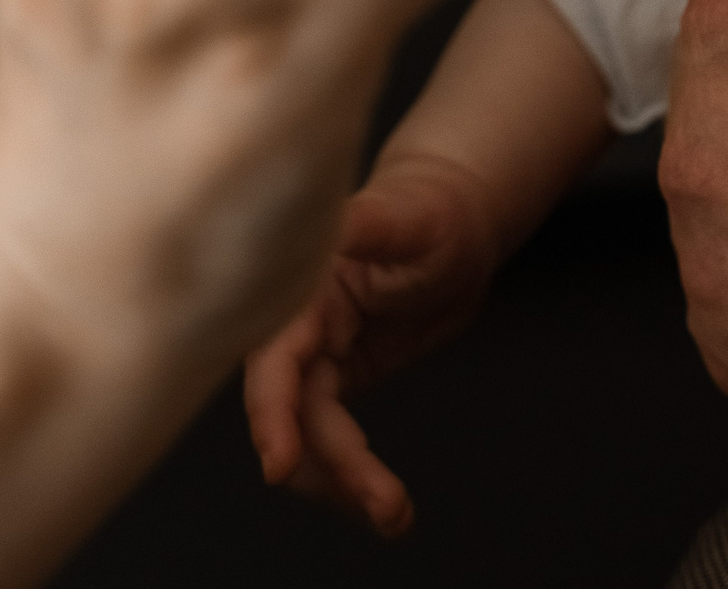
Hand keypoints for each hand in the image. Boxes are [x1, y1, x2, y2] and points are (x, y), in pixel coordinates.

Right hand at [244, 156, 505, 534]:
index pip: (272, 360)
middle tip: (382, 504)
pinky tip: (385, 505)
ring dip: (343, 481)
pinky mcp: (336, 379)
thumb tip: (326, 222)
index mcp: (297, 290)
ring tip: (396, 516)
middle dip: (327, 465)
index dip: (272, 413)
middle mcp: (294, 329)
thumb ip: (363, 226)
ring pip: (311, 435)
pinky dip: (351, 472)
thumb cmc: (430, 211)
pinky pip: (331, 437)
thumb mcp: (404, 217)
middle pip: (292, 412)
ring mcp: (314, 358)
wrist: (455, 225)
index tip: (280, 464)